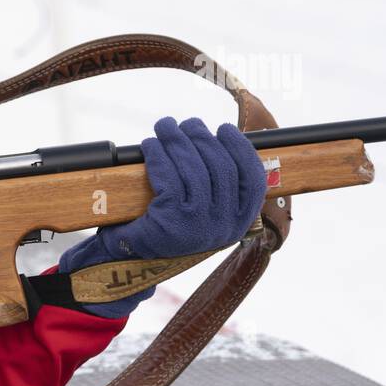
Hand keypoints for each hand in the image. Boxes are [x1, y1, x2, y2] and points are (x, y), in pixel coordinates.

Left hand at [60, 116, 266, 317]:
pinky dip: (158, 155)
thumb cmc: (170, 231)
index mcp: (238, 223)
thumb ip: (218, 188)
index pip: (252, 178)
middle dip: (201, 137)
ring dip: (177, 140)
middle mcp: (224, 226)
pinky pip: (167, 176)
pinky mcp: (171, 220)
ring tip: (165, 127)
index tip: (224, 129)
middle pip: (219, 166)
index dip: (240, 148)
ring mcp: (199, 224)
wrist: (133, 262)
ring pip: (192, 167)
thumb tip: (220, 142)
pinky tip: (150, 146)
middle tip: (186, 123)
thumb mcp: (204, 215)